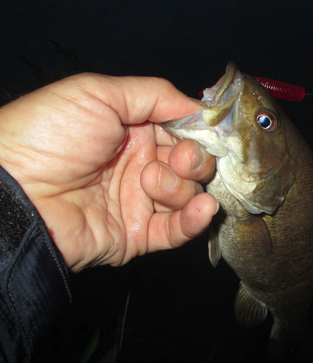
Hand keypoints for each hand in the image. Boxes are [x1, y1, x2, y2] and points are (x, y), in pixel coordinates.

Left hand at [0, 73, 216, 271]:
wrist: (16, 192)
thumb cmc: (52, 135)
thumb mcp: (98, 94)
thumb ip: (154, 94)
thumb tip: (199, 108)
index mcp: (133, 131)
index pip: (182, 131)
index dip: (199, 132)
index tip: (211, 132)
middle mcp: (140, 165)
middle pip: (191, 164)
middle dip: (193, 159)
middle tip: (176, 158)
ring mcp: (139, 201)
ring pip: (187, 195)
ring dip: (179, 186)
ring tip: (150, 182)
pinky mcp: (138, 235)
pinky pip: (177, 231)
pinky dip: (195, 220)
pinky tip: (203, 208)